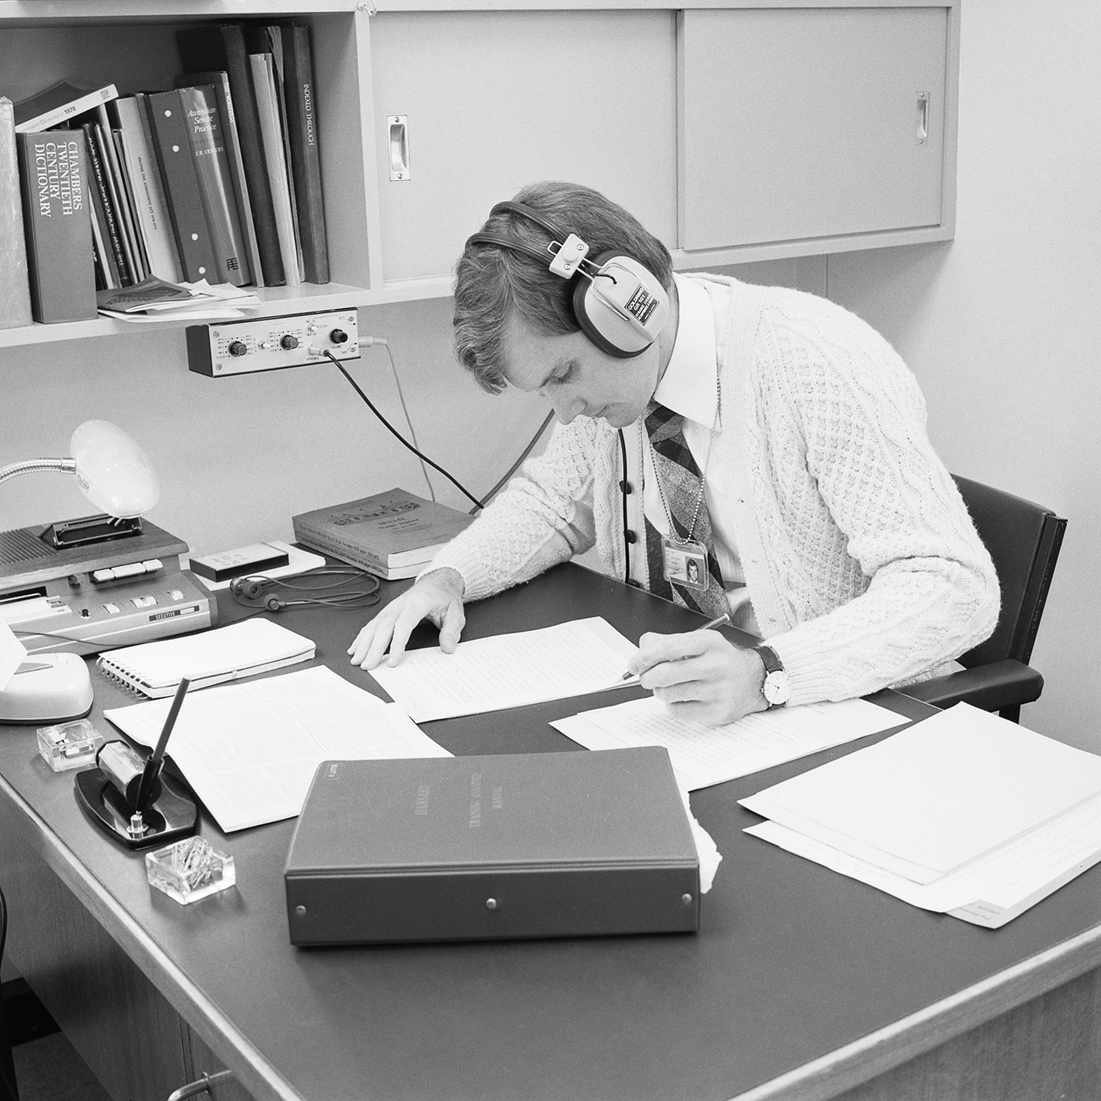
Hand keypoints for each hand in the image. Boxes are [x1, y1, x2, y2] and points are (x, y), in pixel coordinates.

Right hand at [347, 568, 465, 669]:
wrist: (437, 583)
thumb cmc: (443, 597)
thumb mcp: (456, 613)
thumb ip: (452, 630)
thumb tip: (448, 647)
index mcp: (417, 604)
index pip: (404, 625)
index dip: (397, 644)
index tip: (393, 661)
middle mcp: (400, 605)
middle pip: (383, 628)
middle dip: (374, 648)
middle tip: (367, 665)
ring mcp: (391, 608)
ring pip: (374, 626)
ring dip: (363, 644)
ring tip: (356, 660)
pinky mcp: (387, 612)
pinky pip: (371, 625)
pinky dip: (362, 637)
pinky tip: (355, 648)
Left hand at [630, 630, 767, 725]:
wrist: (754, 681)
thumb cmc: (721, 660)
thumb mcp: (700, 642)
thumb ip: (669, 641)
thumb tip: (642, 649)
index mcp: (708, 643)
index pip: (668, 648)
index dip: (644, 657)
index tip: (634, 664)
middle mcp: (715, 665)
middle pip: (664, 674)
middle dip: (647, 677)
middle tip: (646, 678)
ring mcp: (717, 691)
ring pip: (667, 694)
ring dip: (660, 691)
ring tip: (669, 686)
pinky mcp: (716, 712)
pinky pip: (677, 711)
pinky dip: (672, 705)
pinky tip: (682, 698)